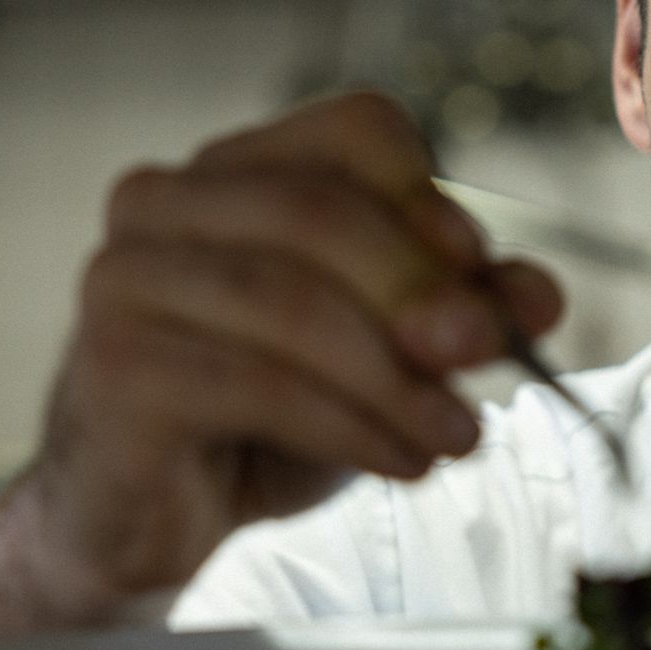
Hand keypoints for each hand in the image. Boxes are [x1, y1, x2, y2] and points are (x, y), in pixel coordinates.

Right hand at [13, 91, 560, 616]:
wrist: (150, 516)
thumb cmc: (268, 415)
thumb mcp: (384, 357)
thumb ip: (461, 315)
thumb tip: (539, 299)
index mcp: (238, 169)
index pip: (353, 133)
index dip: (429, 198)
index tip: (484, 275)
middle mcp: (164, 201)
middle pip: (319, 212)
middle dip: (420, 292)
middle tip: (487, 360)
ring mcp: (124, 278)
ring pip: (288, 303)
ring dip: (394, 378)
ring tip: (456, 435)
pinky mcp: (111, 365)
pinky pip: (253, 384)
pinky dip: (347, 426)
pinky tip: (400, 462)